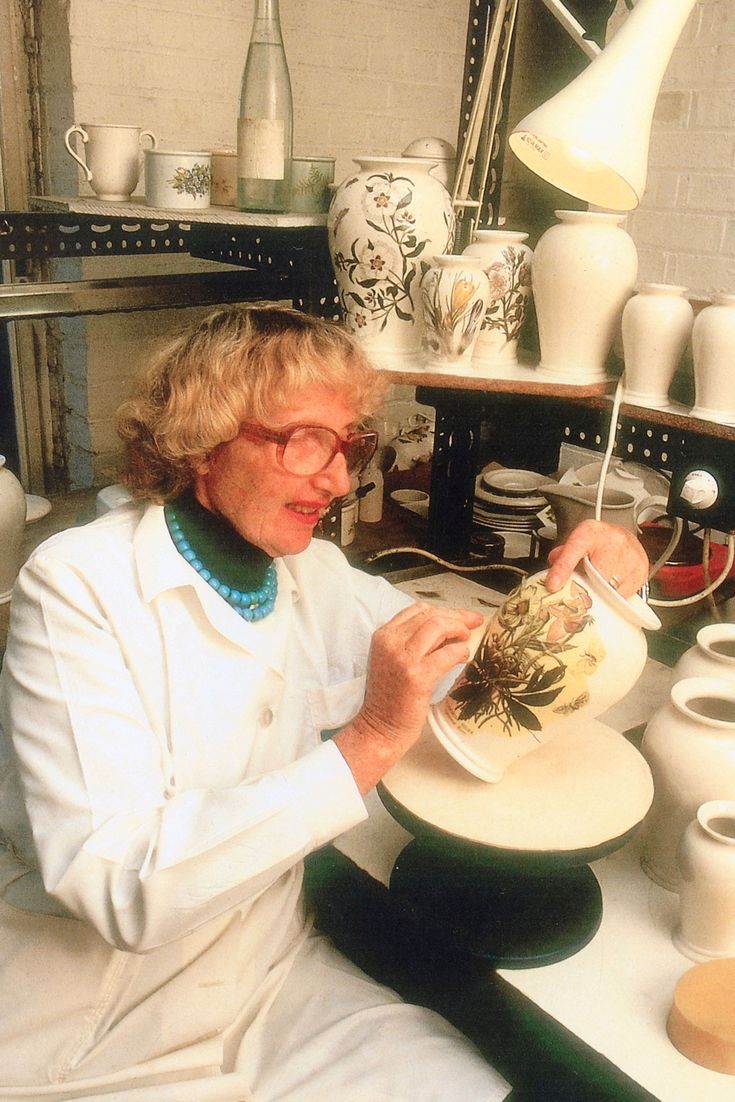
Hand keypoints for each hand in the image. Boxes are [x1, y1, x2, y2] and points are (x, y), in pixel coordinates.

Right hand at [334, 602, 482, 792]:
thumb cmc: (390, 696)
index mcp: (383, 636)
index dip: (444, 610)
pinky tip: (464, 656)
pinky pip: (447, 653)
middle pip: (431, 615)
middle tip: (474, 622)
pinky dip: (460, 652)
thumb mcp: (392, 659)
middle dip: (458, 616)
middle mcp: (390, 642)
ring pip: (439, 627)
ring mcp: (403, 658)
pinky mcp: (417, 676)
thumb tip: (447, 628)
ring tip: (467, 639)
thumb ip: (412, 642)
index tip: (460, 617)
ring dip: (459, 630)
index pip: (418, 610)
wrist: (379, 728)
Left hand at [544, 519, 649, 597]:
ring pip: (609, 589)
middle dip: (585, 588)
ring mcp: (630, 557)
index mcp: (590, 533)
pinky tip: (612, 583)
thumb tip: (552, 577)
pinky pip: (623, 594)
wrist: (621, 535)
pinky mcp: (640, 571)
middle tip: (581, 590)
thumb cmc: (598, 539)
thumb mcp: (576, 541)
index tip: (553, 585)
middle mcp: (613, 542)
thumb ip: (562, 557)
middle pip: (594, 578)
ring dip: (601, 593)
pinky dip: (615, 595)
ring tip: (600, 582)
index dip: (562, 570)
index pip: (573, 551)